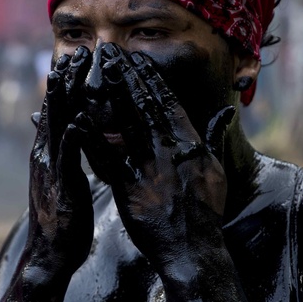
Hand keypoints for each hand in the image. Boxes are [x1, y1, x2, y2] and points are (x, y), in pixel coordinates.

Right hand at [11, 47, 93, 301]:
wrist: (50, 253)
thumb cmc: (62, 218)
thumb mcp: (60, 179)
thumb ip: (61, 155)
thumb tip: (66, 136)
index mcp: (49, 152)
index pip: (56, 110)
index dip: (64, 84)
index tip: (72, 59)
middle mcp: (46, 155)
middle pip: (54, 110)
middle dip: (64, 80)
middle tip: (75, 52)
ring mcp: (52, 169)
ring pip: (56, 126)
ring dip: (62, 99)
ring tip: (66, 72)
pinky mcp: (62, 186)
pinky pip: (68, 158)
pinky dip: (72, 139)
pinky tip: (78, 122)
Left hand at [81, 44, 235, 267]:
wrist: (193, 247)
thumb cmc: (206, 211)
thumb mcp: (216, 170)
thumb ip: (214, 137)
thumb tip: (225, 111)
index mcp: (189, 144)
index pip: (168, 103)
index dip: (152, 79)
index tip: (138, 59)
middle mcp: (168, 150)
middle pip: (144, 105)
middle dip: (127, 76)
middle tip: (112, 54)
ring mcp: (148, 168)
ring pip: (126, 122)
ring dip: (111, 93)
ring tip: (99, 71)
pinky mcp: (129, 188)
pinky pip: (106, 159)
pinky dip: (91, 138)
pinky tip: (77, 119)